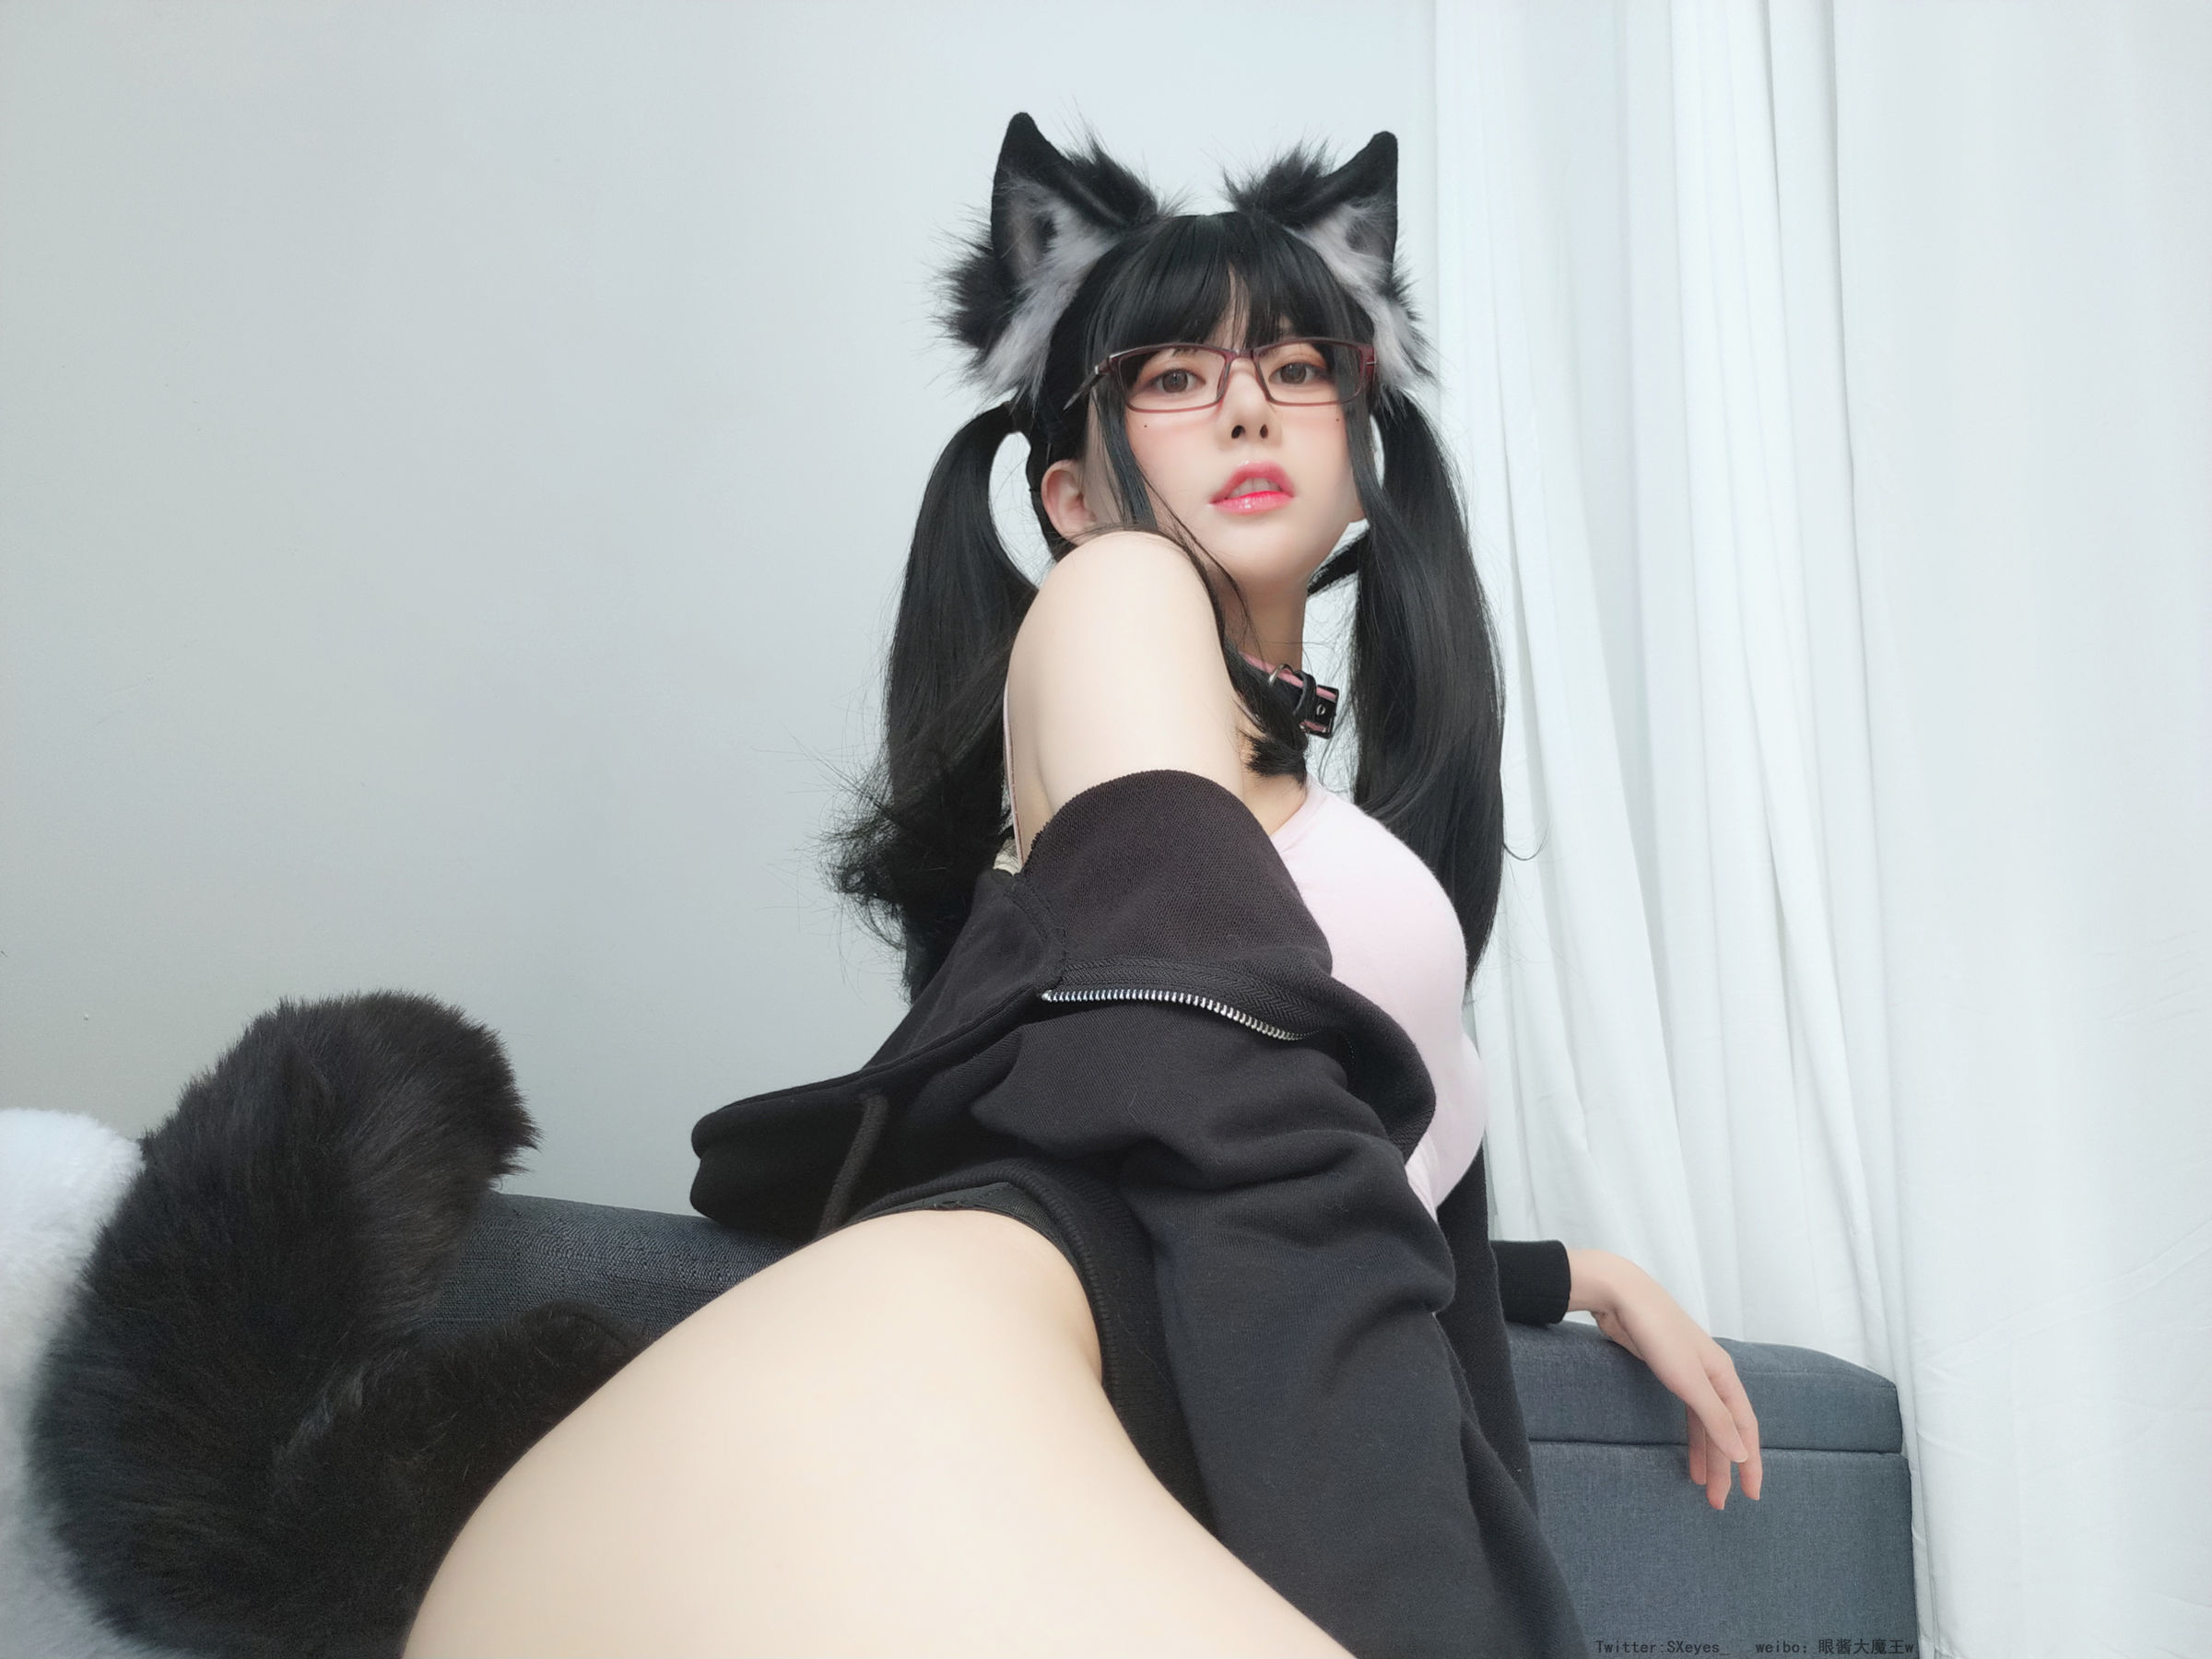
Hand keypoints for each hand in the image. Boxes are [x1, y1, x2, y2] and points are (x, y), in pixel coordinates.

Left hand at [1567, 1248, 1763, 1509]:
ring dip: (1707, 1456)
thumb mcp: (1690, 1381)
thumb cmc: (1659, 1334)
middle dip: (1725, 1467)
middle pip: (1725, 1430)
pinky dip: (1690, 1437)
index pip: (1745, 1429)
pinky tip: (1687, 1455)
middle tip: (1718, 1502)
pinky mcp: (1668, 1372)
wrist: (1622, 1296)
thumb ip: (1716, 1418)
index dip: (1750, 1463)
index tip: (1751, 1495)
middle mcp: (1713, 1377)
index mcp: (1725, 1377)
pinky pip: (1688, 1414)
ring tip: (1702, 1487)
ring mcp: (1691, 1374)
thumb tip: (1743, 1454)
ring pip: (1705, 1424)